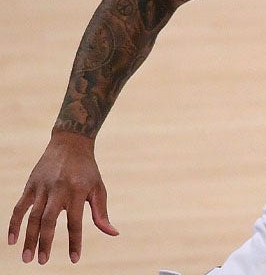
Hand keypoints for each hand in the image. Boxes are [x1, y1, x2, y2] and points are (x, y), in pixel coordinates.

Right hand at [8, 131, 117, 264]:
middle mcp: (59, 190)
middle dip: (45, 242)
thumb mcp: (98, 188)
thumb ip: (101, 213)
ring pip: (32, 217)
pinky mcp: (30, 186)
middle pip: (49, 220)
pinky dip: (14, 224)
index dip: (75, 241)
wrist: (70, 143)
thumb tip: (112, 233)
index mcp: (78, 191)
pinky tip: (12, 240)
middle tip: (42, 262)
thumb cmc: (87, 170)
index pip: (76, 222)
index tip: (74, 259)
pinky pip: (19, 208)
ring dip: (29, 238)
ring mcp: (43, 188)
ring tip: (27, 258)